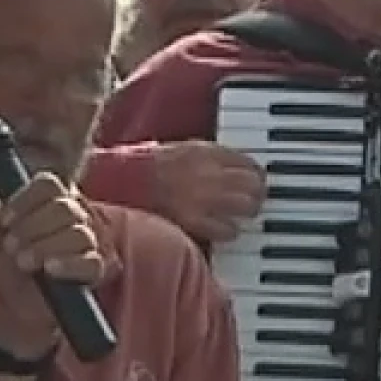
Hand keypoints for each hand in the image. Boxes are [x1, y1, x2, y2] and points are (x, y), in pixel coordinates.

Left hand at [0, 173, 103, 361]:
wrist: (14, 309)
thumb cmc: (6, 267)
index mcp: (50, 200)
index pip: (48, 184)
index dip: (25, 201)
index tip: (4, 223)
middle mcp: (75, 216)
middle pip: (64, 207)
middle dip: (32, 227)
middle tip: (10, 247)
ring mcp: (89, 242)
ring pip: (79, 233)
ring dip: (46, 246)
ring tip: (23, 262)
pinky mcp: (95, 270)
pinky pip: (91, 262)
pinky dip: (69, 263)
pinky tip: (49, 269)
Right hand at [149, 142, 264, 242]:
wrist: (122, 183)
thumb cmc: (146, 166)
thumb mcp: (180, 149)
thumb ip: (207, 157)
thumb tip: (228, 167)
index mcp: (206, 152)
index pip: (248, 162)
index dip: (257, 174)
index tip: (257, 180)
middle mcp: (210, 174)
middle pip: (254, 184)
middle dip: (258, 193)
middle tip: (256, 200)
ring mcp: (204, 199)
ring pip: (246, 207)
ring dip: (248, 212)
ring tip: (243, 216)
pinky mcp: (195, 222)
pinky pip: (227, 230)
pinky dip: (230, 231)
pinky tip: (226, 230)